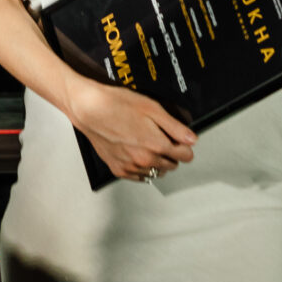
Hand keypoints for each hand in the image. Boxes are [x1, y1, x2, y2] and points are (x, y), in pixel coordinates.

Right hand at [68, 75, 196, 181]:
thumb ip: (175, 127)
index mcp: (156, 145)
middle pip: (172, 165)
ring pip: (156, 172)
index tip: (180, 138)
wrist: (89, 109)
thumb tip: (192, 139)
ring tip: (148, 144)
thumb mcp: (152, 108)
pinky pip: (140, 177)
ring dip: (158, 162)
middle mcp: (145, 161)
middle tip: (162, 137)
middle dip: (172, 153)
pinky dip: (143, 168)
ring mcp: (131, 167)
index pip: (185, 155)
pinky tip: (137, 153)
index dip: (185, 145)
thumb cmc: (118, 104)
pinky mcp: (118, 170)